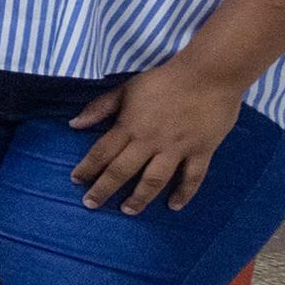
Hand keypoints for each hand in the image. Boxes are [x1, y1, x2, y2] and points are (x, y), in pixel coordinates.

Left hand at [68, 53, 248, 213]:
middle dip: (104, 189)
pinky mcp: (201, 151)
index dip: (87, 168)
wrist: (209, 74)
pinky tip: (174, 205)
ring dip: (139, 198)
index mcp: (130, 126)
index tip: (76, 180)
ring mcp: (177, 148)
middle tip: (92, 204)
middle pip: (122, 171)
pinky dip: (184, 193)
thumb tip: (74, 124)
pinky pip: (192, 178)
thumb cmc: (165, 79)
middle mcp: (150, 141)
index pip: (102, 152)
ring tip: (128, 211)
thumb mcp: (127, 88)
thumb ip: (100, 107)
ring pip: (154, 180)